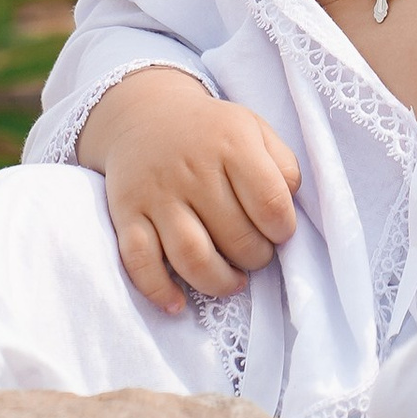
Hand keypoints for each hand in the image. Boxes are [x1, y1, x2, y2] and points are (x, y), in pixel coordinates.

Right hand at [76, 69, 302, 315]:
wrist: (144, 115)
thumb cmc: (210, 131)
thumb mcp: (253, 128)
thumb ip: (282, 164)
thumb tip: (290, 204)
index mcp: (231, 143)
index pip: (270, 203)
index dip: (283, 230)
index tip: (279, 232)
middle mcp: (193, 169)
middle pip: (234, 236)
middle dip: (255, 258)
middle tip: (256, 254)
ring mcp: (157, 194)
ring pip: (191, 256)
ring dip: (219, 281)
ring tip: (232, 280)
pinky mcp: (126, 214)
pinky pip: (139, 261)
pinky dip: (159, 289)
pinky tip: (178, 302)